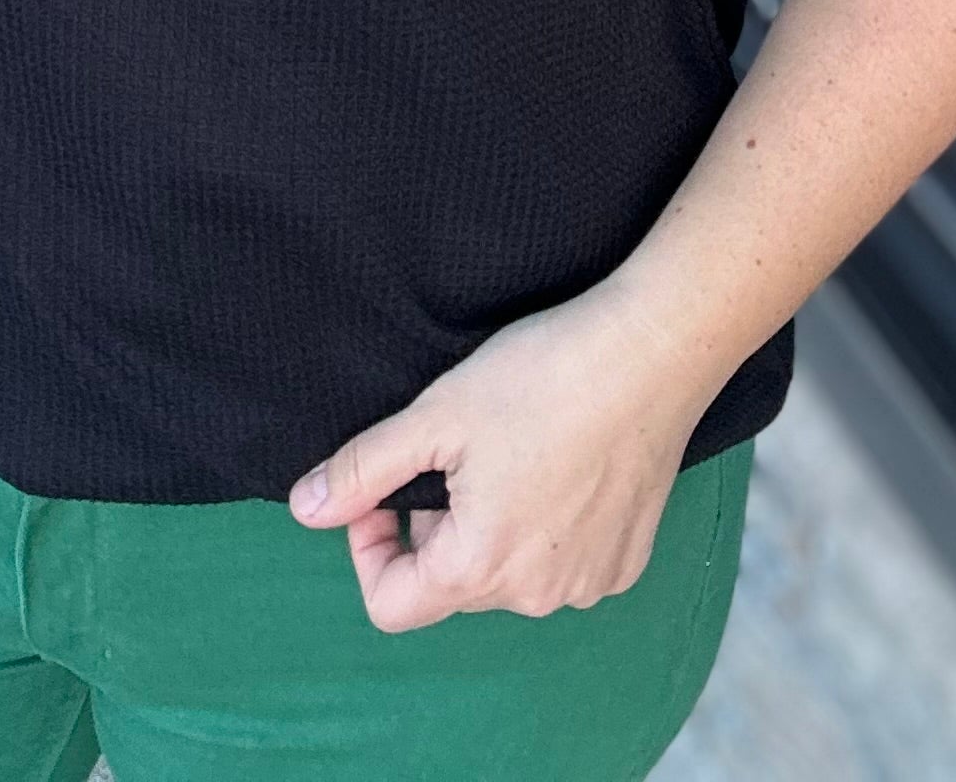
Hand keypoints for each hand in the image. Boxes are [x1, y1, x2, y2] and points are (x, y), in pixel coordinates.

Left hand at [287, 282, 710, 631]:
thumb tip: (304, 509)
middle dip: (436, 527)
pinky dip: (546, 527)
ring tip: (512, 451)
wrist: (651, 351)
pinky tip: (561, 464)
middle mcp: (536, 596)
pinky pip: (562, 564)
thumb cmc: (542, 377)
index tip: (385, 488)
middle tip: (455, 451)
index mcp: (479, 567)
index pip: (390, 605)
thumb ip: (363, 470)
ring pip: (507, 574)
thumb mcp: (435, 416)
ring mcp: (587, 584)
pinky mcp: (625, 563)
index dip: (369, 547)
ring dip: (491, 528)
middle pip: (451, 585)